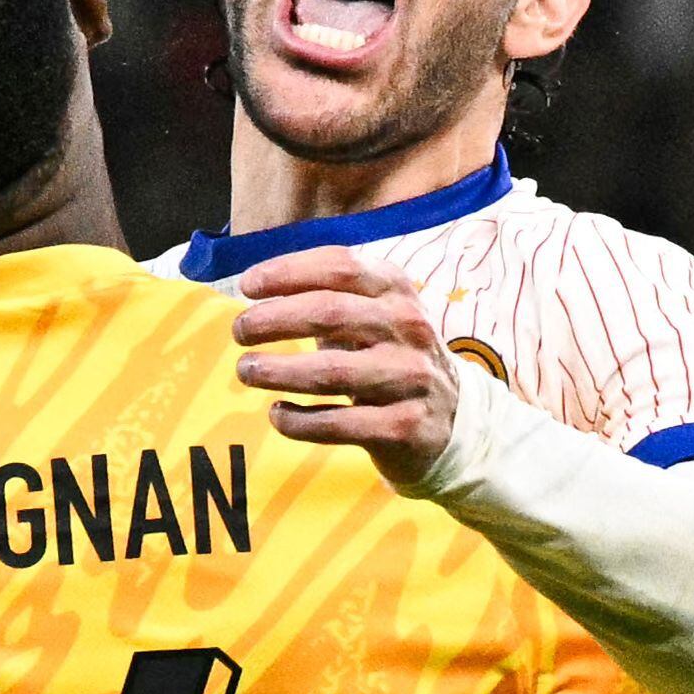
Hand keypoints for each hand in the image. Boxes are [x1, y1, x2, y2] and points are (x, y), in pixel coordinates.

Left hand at [229, 247, 460, 488]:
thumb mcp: (374, 315)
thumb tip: (256, 291)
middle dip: (273, 320)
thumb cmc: (392, 357)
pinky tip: (277, 413)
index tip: (248, 286)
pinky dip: (298, 420)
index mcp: (397, 290)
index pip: (340, 267)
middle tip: (239, 331)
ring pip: (330, 372)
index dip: (288, 272)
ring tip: (246, 370)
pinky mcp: (403, 427)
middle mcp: (408, 328)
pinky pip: (338, 423)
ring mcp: (409, 378)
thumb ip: (327, 296)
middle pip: (329, 313)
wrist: (454, 421)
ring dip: (278, 370)